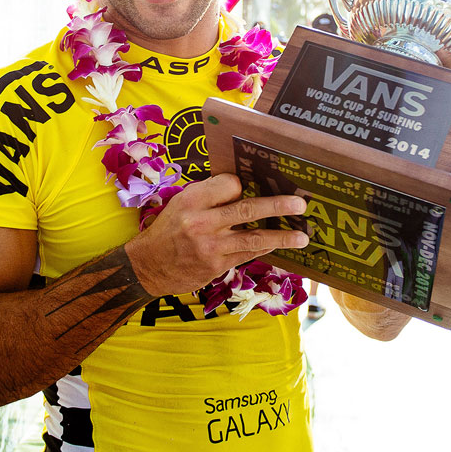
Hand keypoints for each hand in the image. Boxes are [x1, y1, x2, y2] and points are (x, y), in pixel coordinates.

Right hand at [124, 173, 308, 296]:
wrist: (147, 267)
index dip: (242, 185)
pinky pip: (247, 255)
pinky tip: (279, 246)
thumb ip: (209, 196)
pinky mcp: (217, 266)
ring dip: (282, 237)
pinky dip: (265, 249)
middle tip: (300, 204)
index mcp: (192, 199)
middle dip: (277, 206)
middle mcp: (202, 222)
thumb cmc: (167, 231)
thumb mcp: (180, 204)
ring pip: (254, 238)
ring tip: (302, 237)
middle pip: (247, 210)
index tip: (246, 187)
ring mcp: (211, 246)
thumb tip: (243, 188)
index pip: (230, 185)